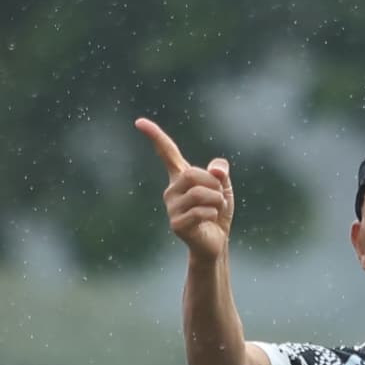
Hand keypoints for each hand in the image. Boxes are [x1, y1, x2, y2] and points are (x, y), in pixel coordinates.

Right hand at [138, 116, 234, 259]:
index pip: (167, 153)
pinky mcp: (176, 224)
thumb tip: (216, 169)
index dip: (155, 136)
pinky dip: (214, 214)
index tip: (139, 122)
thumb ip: (220, 172)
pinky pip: (201, 211)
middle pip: (191, 174)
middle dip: (213, 184)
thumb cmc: (217, 212)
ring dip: (216, 200)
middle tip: (218, 197)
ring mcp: (171, 207)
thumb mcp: (224, 187)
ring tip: (215, 210)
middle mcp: (171, 190)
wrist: (216, 243)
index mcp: (180, 177)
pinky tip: (210, 221)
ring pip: (199, 193)